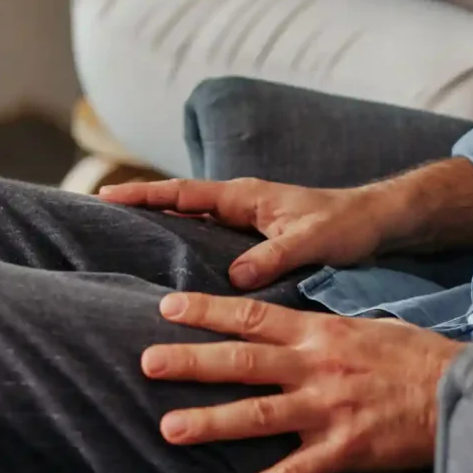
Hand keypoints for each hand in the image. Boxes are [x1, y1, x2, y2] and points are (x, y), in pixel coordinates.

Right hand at [99, 175, 391, 290]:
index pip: (184, 193)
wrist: (377, 223)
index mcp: (247, 196)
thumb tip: (234, 278)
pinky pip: (209, 241)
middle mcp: (241, 205)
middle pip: (179, 204)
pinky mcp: (256, 240)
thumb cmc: (348, 224)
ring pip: (192, 223)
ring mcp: (247, 221)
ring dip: (159, 228)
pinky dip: (185, 247)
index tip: (106, 196)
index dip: (145, 195)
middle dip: (139, 207)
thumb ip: (275, 255)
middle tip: (94, 216)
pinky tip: (171, 271)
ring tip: (118, 245)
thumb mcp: (313, 240)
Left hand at [147, 294, 463, 472]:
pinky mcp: (344, 449)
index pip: (254, 317)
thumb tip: (291, 327)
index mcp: (321, 334)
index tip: (167, 307)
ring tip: (169, 427)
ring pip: (259, 415)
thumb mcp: (367, 327)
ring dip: (212, 421)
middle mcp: (317, 367)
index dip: (208, 311)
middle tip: (148, 362)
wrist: (460, 387)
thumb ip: (324, 330)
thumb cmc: (415, 357)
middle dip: (192, 361)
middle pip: (244, 361)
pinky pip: (296, 472)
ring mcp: (329, 409)